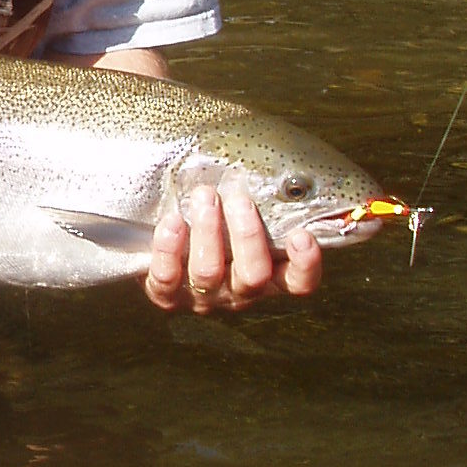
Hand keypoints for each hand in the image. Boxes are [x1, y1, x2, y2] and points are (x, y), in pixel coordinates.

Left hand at [143, 174, 321, 314]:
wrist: (161, 231)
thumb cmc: (213, 211)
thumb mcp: (241, 205)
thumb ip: (266, 196)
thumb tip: (296, 171)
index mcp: (266, 273)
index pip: (297, 282)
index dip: (305, 265)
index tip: (301, 234)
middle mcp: (237, 290)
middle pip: (254, 276)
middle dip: (247, 237)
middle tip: (239, 199)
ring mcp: (202, 295)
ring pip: (209, 272)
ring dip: (208, 231)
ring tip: (204, 195)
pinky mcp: (166, 294)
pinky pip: (167, 278)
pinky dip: (169, 249)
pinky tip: (173, 220)